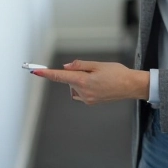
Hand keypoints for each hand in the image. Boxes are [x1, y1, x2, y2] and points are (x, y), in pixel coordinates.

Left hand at [33, 60, 148, 104]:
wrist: (130, 86)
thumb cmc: (117, 73)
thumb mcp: (98, 64)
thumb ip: (80, 65)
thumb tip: (66, 67)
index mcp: (83, 81)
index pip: (60, 76)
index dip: (47, 74)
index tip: (36, 71)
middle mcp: (83, 92)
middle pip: (69, 81)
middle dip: (76, 74)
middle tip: (93, 70)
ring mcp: (87, 99)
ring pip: (75, 87)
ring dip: (80, 82)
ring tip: (98, 78)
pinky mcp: (92, 102)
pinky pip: (81, 94)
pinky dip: (84, 88)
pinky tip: (98, 84)